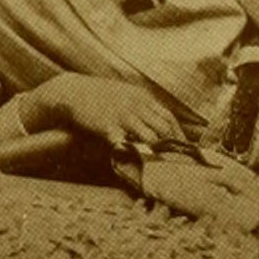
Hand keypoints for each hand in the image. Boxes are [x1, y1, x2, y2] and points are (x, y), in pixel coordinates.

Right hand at [33, 73, 180, 151]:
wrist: (73, 92)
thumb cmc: (99, 94)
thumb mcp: (125, 93)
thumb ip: (141, 104)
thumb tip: (156, 119)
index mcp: (142, 97)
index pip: (167, 117)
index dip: (178, 134)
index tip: (186, 148)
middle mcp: (136, 106)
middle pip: (163, 128)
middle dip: (174, 146)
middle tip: (180, 161)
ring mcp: (123, 116)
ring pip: (150, 137)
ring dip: (159, 152)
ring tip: (166, 167)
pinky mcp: (109, 127)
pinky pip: (126, 143)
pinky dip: (135, 154)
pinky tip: (141, 164)